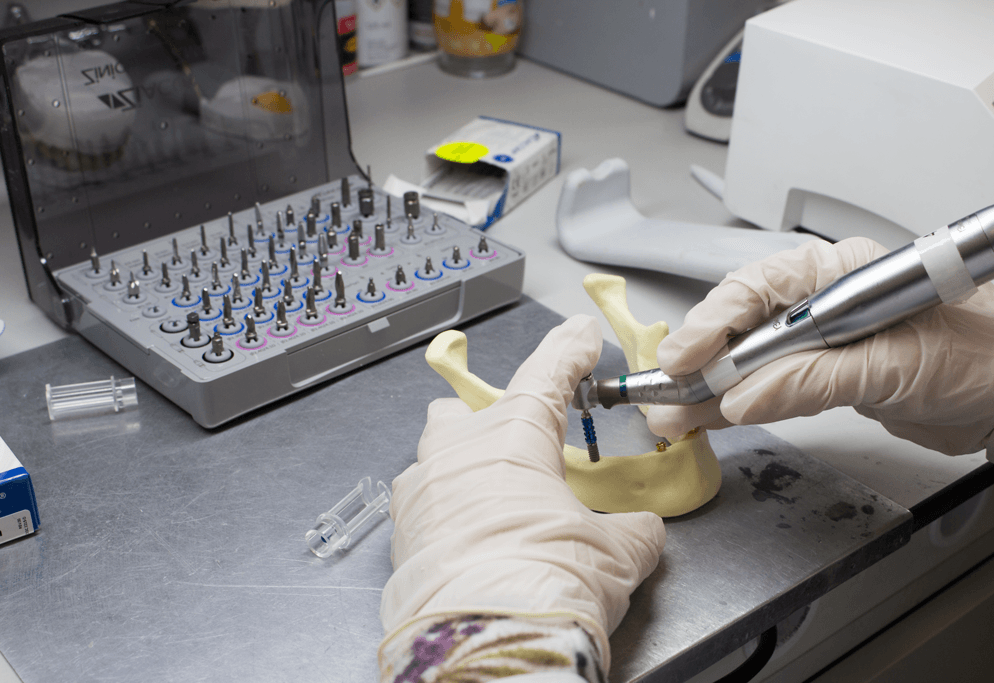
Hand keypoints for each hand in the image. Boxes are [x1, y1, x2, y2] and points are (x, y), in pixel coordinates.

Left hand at [380, 315, 665, 666]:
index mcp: (513, 435)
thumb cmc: (546, 582)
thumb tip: (640, 532)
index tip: (578, 335)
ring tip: (492, 508)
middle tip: (515, 447)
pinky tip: (468, 548)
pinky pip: (420, 510)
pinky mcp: (399, 535)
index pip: (546, 374)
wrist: (485, 641)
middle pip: (463, 412)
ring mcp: (420, 490)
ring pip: (434, 460)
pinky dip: (444, 519)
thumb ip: (630, 531)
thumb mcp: (616, 553)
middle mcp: (457, 451)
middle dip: (485, 421)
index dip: (568, 351)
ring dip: (461, 473)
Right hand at [646, 237, 993, 454]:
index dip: (713, 324)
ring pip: (747, 360)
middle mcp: (824, 301)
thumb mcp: (894, 366)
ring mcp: (821, 341)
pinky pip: (767, 388)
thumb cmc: (983, 358)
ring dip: (707, 389)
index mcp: (840, 274)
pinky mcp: (825, 377)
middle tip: (666, 394)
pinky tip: (704, 417)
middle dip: (699, 361)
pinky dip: (733, 406)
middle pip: (741, 324)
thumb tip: (744, 397)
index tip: (684, 358)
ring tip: (671, 413)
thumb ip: (813, 380)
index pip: (758, 289)